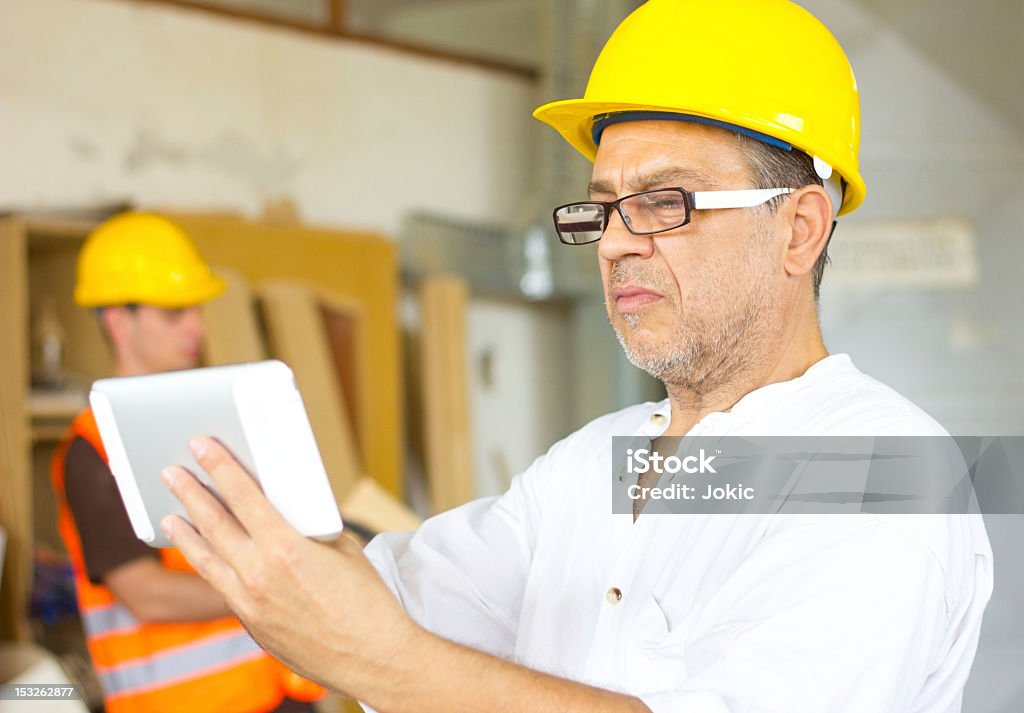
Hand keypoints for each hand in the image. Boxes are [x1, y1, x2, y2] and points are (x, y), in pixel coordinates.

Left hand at [160, 436, 420, 694]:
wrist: (371, 657)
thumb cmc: (366, 601)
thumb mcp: (343, 547)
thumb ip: (308, 526)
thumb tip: (288, 507)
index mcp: (286, 548)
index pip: (242, 496)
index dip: (219, 467)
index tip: (202, 447)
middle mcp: (259, 575)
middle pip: (214, 524)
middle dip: (190, 493)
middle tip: (172, 473)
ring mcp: (250, 603)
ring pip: (206, 559)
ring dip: (186, 533)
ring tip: (171, 514)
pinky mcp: (250, 623)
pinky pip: (220, 585)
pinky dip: (206, 563)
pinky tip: (202, 553)